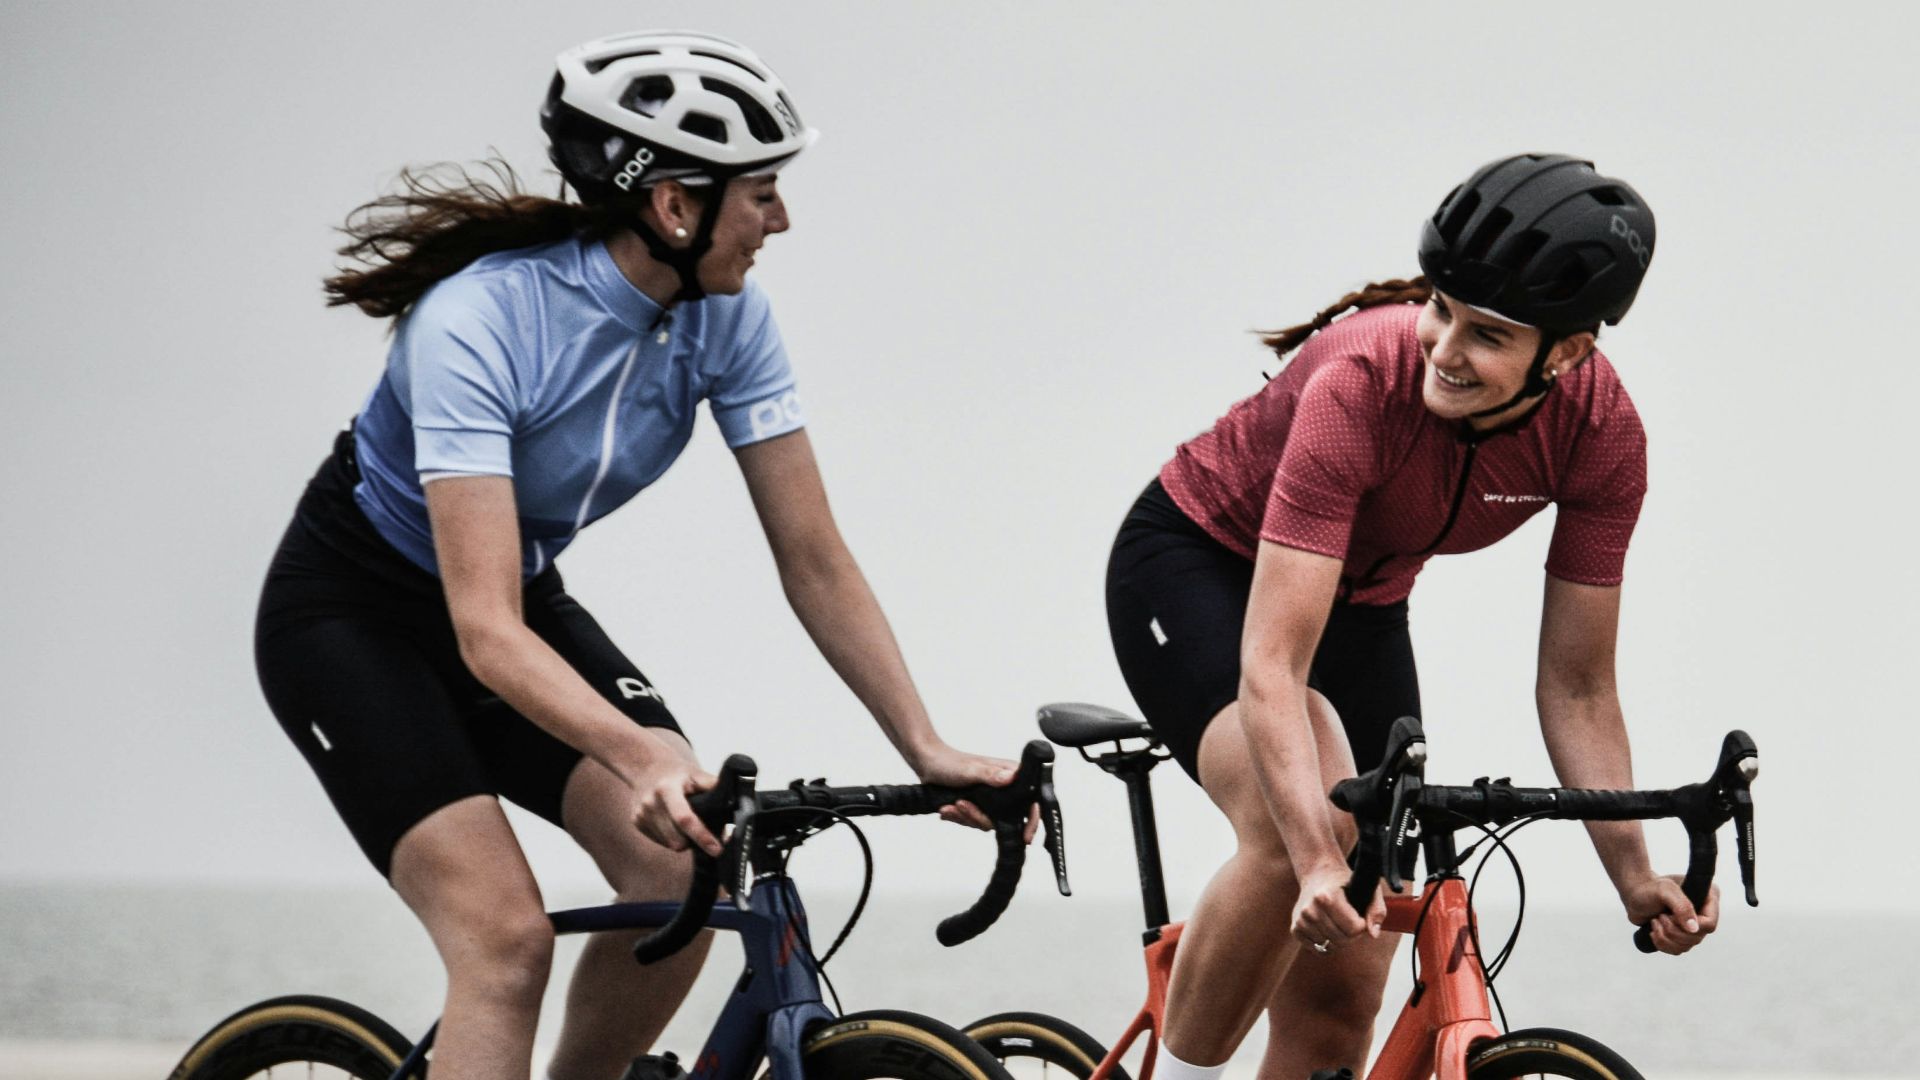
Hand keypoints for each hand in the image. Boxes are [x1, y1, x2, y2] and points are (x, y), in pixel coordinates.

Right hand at [629, 758, 722, 856]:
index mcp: (667, 789)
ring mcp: (641, 814)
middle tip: (704, 831)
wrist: (645, 766)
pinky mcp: (636, 822)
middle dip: (694, 840)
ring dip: (682, 840)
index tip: (717, 849)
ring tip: (686, 822)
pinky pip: (660, 841)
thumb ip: (714, 787)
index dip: (702, 836)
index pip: (685, 819)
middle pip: (677, 839)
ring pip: (670, 843)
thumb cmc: (676, 772)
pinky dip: (670, 836)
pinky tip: (672, 822)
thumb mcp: (695, 773)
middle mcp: (651, 803)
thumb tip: (737, 803)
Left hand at [912, 743, 1039, 841]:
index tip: (1026, 837)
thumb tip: (1012, 777)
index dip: (1032, 819)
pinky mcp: (977, 805)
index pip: (1030, 801)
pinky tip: (947, 809)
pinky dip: (958, 817)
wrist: (928, 763)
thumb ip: (991, 775)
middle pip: (1005, 818)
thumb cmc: (949, 762)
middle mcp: (1003, 787)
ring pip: (986, 822)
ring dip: (966, 817)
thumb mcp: (971, 770)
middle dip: (980, 817)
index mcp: (1009, 775)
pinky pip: (972, 821)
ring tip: (952, 805)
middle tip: (963, 806)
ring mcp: (989, 798)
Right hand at [1291, 861, 1382, 952]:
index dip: (1362, 925)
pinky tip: (1328, 929)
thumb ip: (1376, 910)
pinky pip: (1317, 950)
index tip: (1360, 915)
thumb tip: (1373, 934)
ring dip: (1339, 940)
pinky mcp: (1295, 929)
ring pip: (1330, 947)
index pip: (1354, 928)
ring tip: (1339, 923)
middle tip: (1351, 920)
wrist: (1318, 874)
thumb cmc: (1345, 882)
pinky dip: (1326, 944)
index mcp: (1326, 897)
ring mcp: (1300, 920)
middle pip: (1342, 940)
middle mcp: (1309, 909)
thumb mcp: (1366, 888)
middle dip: (1352, 934)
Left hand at [1622, 874, 1718, 954]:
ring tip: (1655, 920)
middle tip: (1660, 916)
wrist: (1634, 893)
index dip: (1690, 926)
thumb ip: (1682, 907)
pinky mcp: (1680, 935)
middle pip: (1696, 938)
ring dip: (1665, 937)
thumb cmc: (1650, 887)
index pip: (1709, 924)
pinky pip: (1677, 950)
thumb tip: (1694, 929)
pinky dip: (1662, 943)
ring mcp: (1693, 926)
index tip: (1670, 916)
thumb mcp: (1666, 891)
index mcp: (1708, 899)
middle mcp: (1704, 914)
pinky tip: (1653, 930)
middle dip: (1673, 930)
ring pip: (1686, 946)